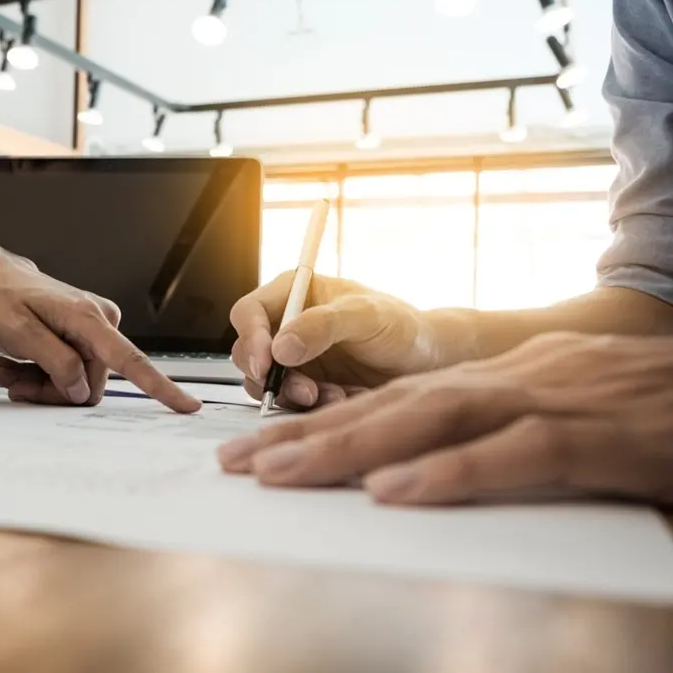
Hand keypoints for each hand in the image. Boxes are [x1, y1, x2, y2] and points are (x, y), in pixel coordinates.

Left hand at [0, 255, 199, 413]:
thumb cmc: (4, 298)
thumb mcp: (20, 333)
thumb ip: (56, 362)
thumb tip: (81, 388)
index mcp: (89, 319)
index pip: (130, 359)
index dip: (160, 387)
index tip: (186, 405)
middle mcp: (100, 322)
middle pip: (87, 383)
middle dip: (48, 389)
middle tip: (12, 379)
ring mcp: (92, 330)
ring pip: (74, 381)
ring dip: (36, 382)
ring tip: (5, 369)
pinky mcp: (83, 337)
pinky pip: (69, 371)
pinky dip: (38, 373)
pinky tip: (12, 365)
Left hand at [217, 332, 672, 506]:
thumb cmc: (641, 412)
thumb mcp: (556, 415)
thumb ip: (492, 435)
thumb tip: (419, 470)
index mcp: (495, 379)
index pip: (390, 401)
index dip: (320, 426)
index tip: (259, 453)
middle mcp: (508, 381)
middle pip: (390, 405)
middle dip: (309, 436)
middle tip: (239, 465)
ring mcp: (548, 401)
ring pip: (432, 418)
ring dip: (351, 448)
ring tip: (285, 474)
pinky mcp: (592, 436)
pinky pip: (512, 454)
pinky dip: (450, 472)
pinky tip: (393, 493)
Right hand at [229, 272, 465, 409]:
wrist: (425, 362)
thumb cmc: (401, 326)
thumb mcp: (365, 316)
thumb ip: (322, 325)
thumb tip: (281, 346)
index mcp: (294, 293)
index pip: (249, 313)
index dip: (252, 338)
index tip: (268, 362)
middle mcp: (286, 324)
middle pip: (248, 351)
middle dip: (271, 375)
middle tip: (303, 390)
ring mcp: (293, 357)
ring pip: (264, 381)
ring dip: (291, 394)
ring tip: (330, 396)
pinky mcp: (303, 384)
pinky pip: (287, 401)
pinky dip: (308, 407)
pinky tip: (338, 400)